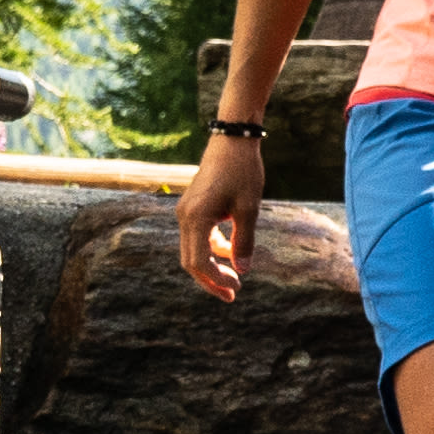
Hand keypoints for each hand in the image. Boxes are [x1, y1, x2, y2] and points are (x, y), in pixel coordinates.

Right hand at [172, 128, 265, 301]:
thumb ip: (244, 241)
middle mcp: (184, 216)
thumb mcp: (249, 208)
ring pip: (192, 250)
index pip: (198, 262)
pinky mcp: (191, 206)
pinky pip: (196, 236)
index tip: (236, 287)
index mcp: (196, 217)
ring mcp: (185, 211)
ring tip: (234, 277)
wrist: (233, 139)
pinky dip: (212, 249)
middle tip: (232, 294)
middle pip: (190, 261)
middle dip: (210, 280)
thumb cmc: (243, 171)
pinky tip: (231, 252)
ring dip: (211, 266)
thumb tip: (242, 270)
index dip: (215, 280)